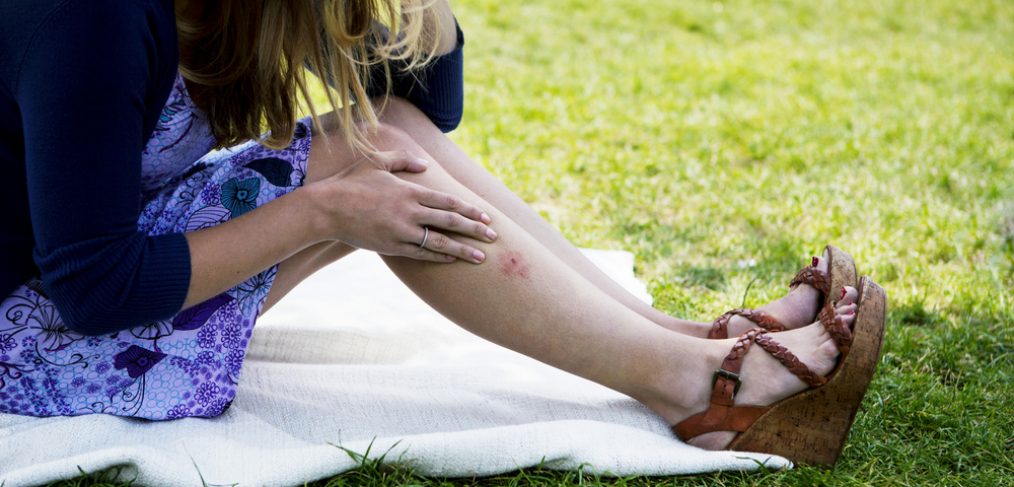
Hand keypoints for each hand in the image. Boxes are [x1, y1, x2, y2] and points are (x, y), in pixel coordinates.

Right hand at [308, 151, 496, 262]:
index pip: (448, 202)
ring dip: (463, 250)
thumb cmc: (350, 182)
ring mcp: (401, 232)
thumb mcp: (376, 162)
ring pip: (440, 242)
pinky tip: (452, 259)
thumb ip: (403, 160)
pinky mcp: (392, 246)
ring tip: (481, 258)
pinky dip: (439, 256)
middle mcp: (410, 212)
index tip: (486, 216)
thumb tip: (424, 165)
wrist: (326, 209)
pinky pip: (421, 253)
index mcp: (409, 191)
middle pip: (451, 222)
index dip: (470, 210)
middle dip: (475, 230)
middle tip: (494, 236)